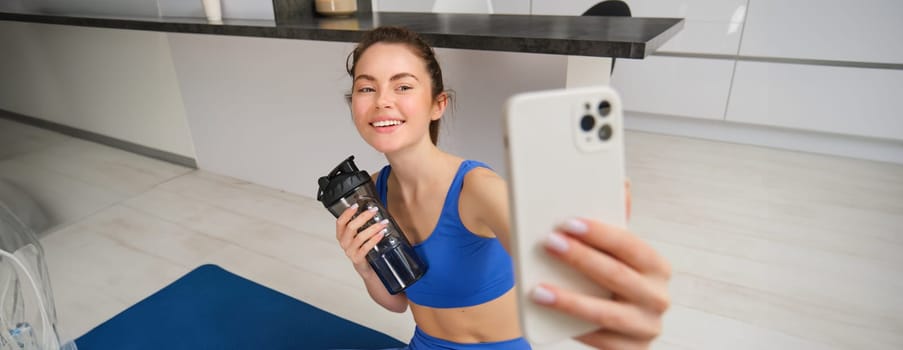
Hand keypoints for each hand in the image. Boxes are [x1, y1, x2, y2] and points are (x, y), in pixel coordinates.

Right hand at [335, 204, 388, 274]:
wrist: (366, 268)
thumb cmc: (363, 248)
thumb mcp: (360, 235)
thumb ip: (362, 224)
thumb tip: (372, 210)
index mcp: (342, 235)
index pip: (340, 222)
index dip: (347, 213)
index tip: (356, 205)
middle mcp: (344, 243)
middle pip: (351, 227)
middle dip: (364, 217)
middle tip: (374, 210)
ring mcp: (350, 252)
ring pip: (360, 237)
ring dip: (373, 228)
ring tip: (383, 223)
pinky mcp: (357, 259)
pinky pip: (366, 247)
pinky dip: (375, 239)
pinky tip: (381, 234)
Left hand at [532, 182, 671, 348]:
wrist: (611, 321)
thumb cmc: (607, 275)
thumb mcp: (611, 250)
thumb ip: (615, 220)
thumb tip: (621, 183)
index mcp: (657, 266)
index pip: (630, 245)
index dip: (599, 233)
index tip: (567, 223)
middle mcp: (658, 297)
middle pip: (616, 275)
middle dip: (580, 259)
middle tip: (548, 243)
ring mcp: (647, 327)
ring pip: (606, 314)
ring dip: (570, 300)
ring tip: (538, 289)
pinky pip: (601, 342)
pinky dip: (574, 328)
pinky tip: (550, 316)